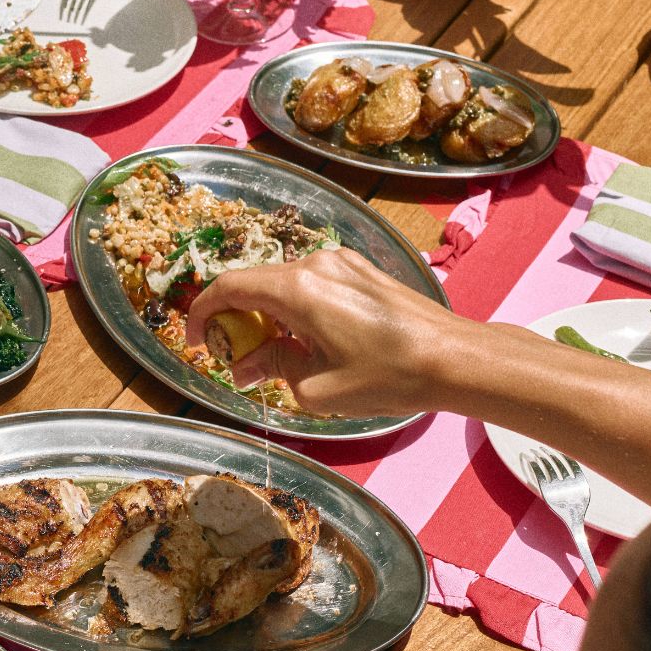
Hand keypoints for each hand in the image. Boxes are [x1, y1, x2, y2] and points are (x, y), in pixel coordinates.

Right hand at [183, 249, 471, 416]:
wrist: (455, 359)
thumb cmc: (388, 376)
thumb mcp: (316, 387)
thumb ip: (271, 369)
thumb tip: (243, 366)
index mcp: (298, 290)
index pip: (229, 287)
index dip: (202, 313)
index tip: (195, 341)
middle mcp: (315, 265)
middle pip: (254, 283)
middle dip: (234, 319)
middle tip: (233, 355)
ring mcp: (340, 263)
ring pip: (282, 284)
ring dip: (266, 315)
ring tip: (272, 354)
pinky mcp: (360, 270)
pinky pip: (310, 284)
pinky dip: (293, 308)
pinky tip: (306, 341)